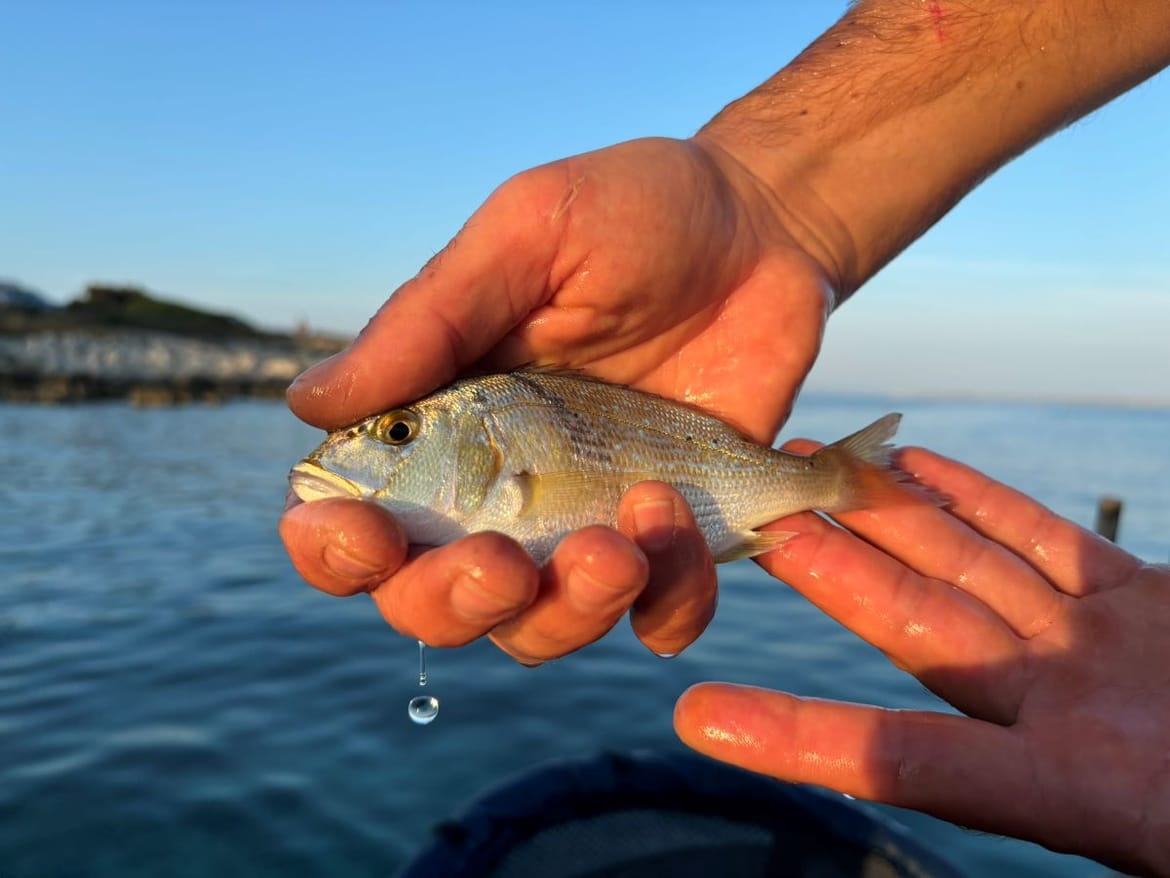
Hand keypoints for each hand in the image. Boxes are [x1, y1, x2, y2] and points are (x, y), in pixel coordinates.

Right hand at [281, 136, 829, 660]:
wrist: (763, 226)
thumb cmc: (634, 212)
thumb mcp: (528, 236)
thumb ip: (428, 321)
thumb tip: (307, 403)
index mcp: (440, 422)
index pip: (356, 517)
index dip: (335, 548)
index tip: (362, 534)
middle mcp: (501, 490)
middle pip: (434, 603)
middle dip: (453, 602)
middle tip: (504, 560)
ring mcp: (588, 520)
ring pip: (540, 631)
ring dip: (567, 612)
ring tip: (622, 541)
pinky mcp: (676, 536)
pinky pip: (660, 618)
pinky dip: (669, 603)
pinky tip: (683, 527)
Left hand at [675, 443, 1169, 873]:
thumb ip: (1120, 795)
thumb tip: (1005, 779)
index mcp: (1085, 792)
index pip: (909, 764)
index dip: (805, 742)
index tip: (700, 722)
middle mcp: (1071, 716)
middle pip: (923, 628)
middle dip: (835, 570)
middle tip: (746, 517)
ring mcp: (1105, 656)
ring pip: (974, 570)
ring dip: (889, 519)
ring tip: (808, 468)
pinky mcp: (1150, 610)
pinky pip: (1050, 545)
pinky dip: (988, 505)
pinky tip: (922, 467)